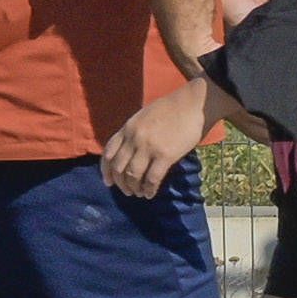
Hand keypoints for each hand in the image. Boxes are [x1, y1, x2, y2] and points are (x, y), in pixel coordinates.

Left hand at [103, 76, 226, 201]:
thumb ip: (133, 133)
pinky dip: (149, 189)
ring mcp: (148, 147)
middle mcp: (134, 138)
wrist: (190, 104)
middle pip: (118, 167)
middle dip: (120, 183)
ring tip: (138, 194)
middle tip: (127, 191)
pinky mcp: (165, 155)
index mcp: (127, 128)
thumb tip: (129, 152)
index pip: (108, 152)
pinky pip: (152, 178)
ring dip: (133, 188)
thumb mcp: (143, 117)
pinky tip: (150, 194)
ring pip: (133, 175)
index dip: (106, 170)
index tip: (108, 182)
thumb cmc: (169, 109)